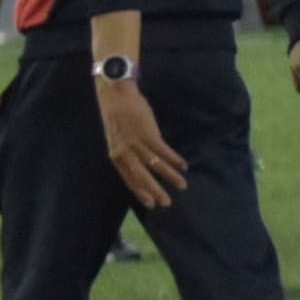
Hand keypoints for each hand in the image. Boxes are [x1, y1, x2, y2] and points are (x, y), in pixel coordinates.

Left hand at [95, 73, 188, 211]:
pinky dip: (174, 159)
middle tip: (167, 203)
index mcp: (116, 155)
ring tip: (182, 186)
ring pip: (155, 165)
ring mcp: (137, 144)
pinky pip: (163, 151)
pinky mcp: (148, 134)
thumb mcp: (116, 137)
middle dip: (155, 190)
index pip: (129, 179)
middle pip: (142, 176)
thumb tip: (141, 162)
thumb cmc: (116, 114)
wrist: (116, 95)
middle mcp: (125, 153)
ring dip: (170, 176)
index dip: (140, 192)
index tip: (151, 204)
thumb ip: (126, 151)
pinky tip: (183, 166)